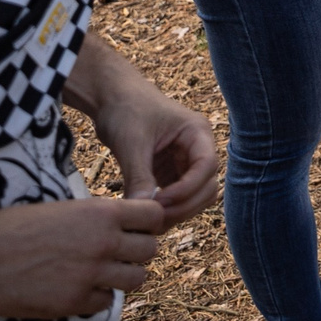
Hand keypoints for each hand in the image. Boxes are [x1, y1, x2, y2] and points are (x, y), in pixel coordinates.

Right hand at [0, 196, 165, 315]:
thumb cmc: (13, 227)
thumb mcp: (64, 209)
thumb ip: (97, 218)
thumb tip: (124, 226)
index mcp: (101, 214)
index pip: (154, 216)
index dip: (147, 223)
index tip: (134, 229)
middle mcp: (103, 243)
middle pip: (149, 250)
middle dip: (136, 252)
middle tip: (116, 254)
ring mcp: (90, 275)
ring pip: (135, 279)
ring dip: (121, 277)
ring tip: (99, 273)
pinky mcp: (72, 302)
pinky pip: (104, 303)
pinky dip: (95, 298)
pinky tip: (76, 290)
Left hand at [88, 79, 217, 224]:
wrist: (112, 99)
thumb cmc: (125, 110)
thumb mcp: (131, 143)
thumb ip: (139, 177)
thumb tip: (143, 209)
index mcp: (197, 132)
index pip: (207, 166)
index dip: (187, 188)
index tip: (159, 201)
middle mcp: (198, 149)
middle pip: (208, 186)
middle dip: (184, 205)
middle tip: (152, 219)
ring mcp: (186, 162)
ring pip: (197, 196)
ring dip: (178, 212)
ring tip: (148, 220)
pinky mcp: (171, 173)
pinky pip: (179, 198)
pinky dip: (167, 210)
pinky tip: (145, 214)